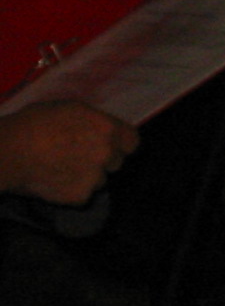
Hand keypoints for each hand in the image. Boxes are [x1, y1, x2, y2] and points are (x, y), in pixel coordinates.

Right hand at [0, 101, 139, 206]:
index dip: (121, 144)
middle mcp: (106, 153)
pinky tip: (53, 182)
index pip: (132, 141)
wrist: (8, 152)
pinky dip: (71, 192)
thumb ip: (93, 120)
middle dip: (102, 160)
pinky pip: (82, 195)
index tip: (110, 145)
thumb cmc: (33, 123)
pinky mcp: (80, 196)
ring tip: (61, 169)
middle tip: (79, 157)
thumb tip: (101, 127)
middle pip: (116, 162)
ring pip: (100, 180)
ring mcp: (95, 177)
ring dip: (87, 177)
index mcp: (107, 128)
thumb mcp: (70, 109)